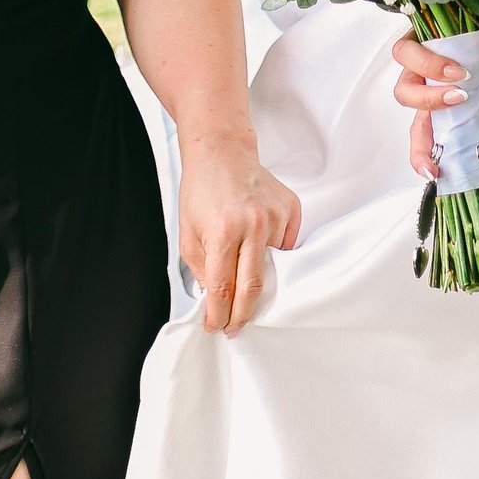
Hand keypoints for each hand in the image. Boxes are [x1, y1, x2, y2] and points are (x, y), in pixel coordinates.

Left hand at [177, 131, 300, 332]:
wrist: (222, 152)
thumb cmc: (202, 191)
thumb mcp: (188, 234)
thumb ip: (201, 270)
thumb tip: (215, 300)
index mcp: (223, 231)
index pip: (223, 289)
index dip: (218, 315)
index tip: (216, 327)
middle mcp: (253, 224)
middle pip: (253, 287)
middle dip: (243, 315)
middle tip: (235, 327)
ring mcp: (276, 216)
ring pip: (273, 267)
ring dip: (259, 279)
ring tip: (244, 274)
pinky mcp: (291, 209)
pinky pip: (287, 246)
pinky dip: (274, 254)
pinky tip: (259, 243)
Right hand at [394, 12, 478, 184]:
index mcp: (424, 38)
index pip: (407, 53)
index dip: (428, 67)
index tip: (460, 74)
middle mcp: (421, 66)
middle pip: (405, 89)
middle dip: (426, 103)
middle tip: (460, 100)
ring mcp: (432, 89)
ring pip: (416, 117)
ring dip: (423, 140)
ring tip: (437, 162)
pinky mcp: (447, 107)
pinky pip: (433, 130)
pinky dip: (434, 152)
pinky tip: (440, 169)